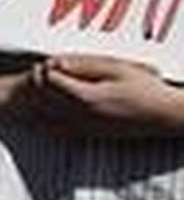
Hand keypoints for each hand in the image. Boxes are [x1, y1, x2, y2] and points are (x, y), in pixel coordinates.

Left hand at [32, 54, 183, 137]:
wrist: (163, 116)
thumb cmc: (144, 88)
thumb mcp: (116, 68)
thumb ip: (83, 66)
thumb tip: (55, 63)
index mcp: (86, 97)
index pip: (48, 82)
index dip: (44, 69)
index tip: (50, 63)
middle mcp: (80, 116)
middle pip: (40, 100)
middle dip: (36, 85)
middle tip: (42, 73)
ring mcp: (82, 129)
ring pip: (42, 118)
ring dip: (36, 103)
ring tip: (41, 91)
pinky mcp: (86, 136)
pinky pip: (54, 131)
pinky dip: (42, 121)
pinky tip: (43, 112)